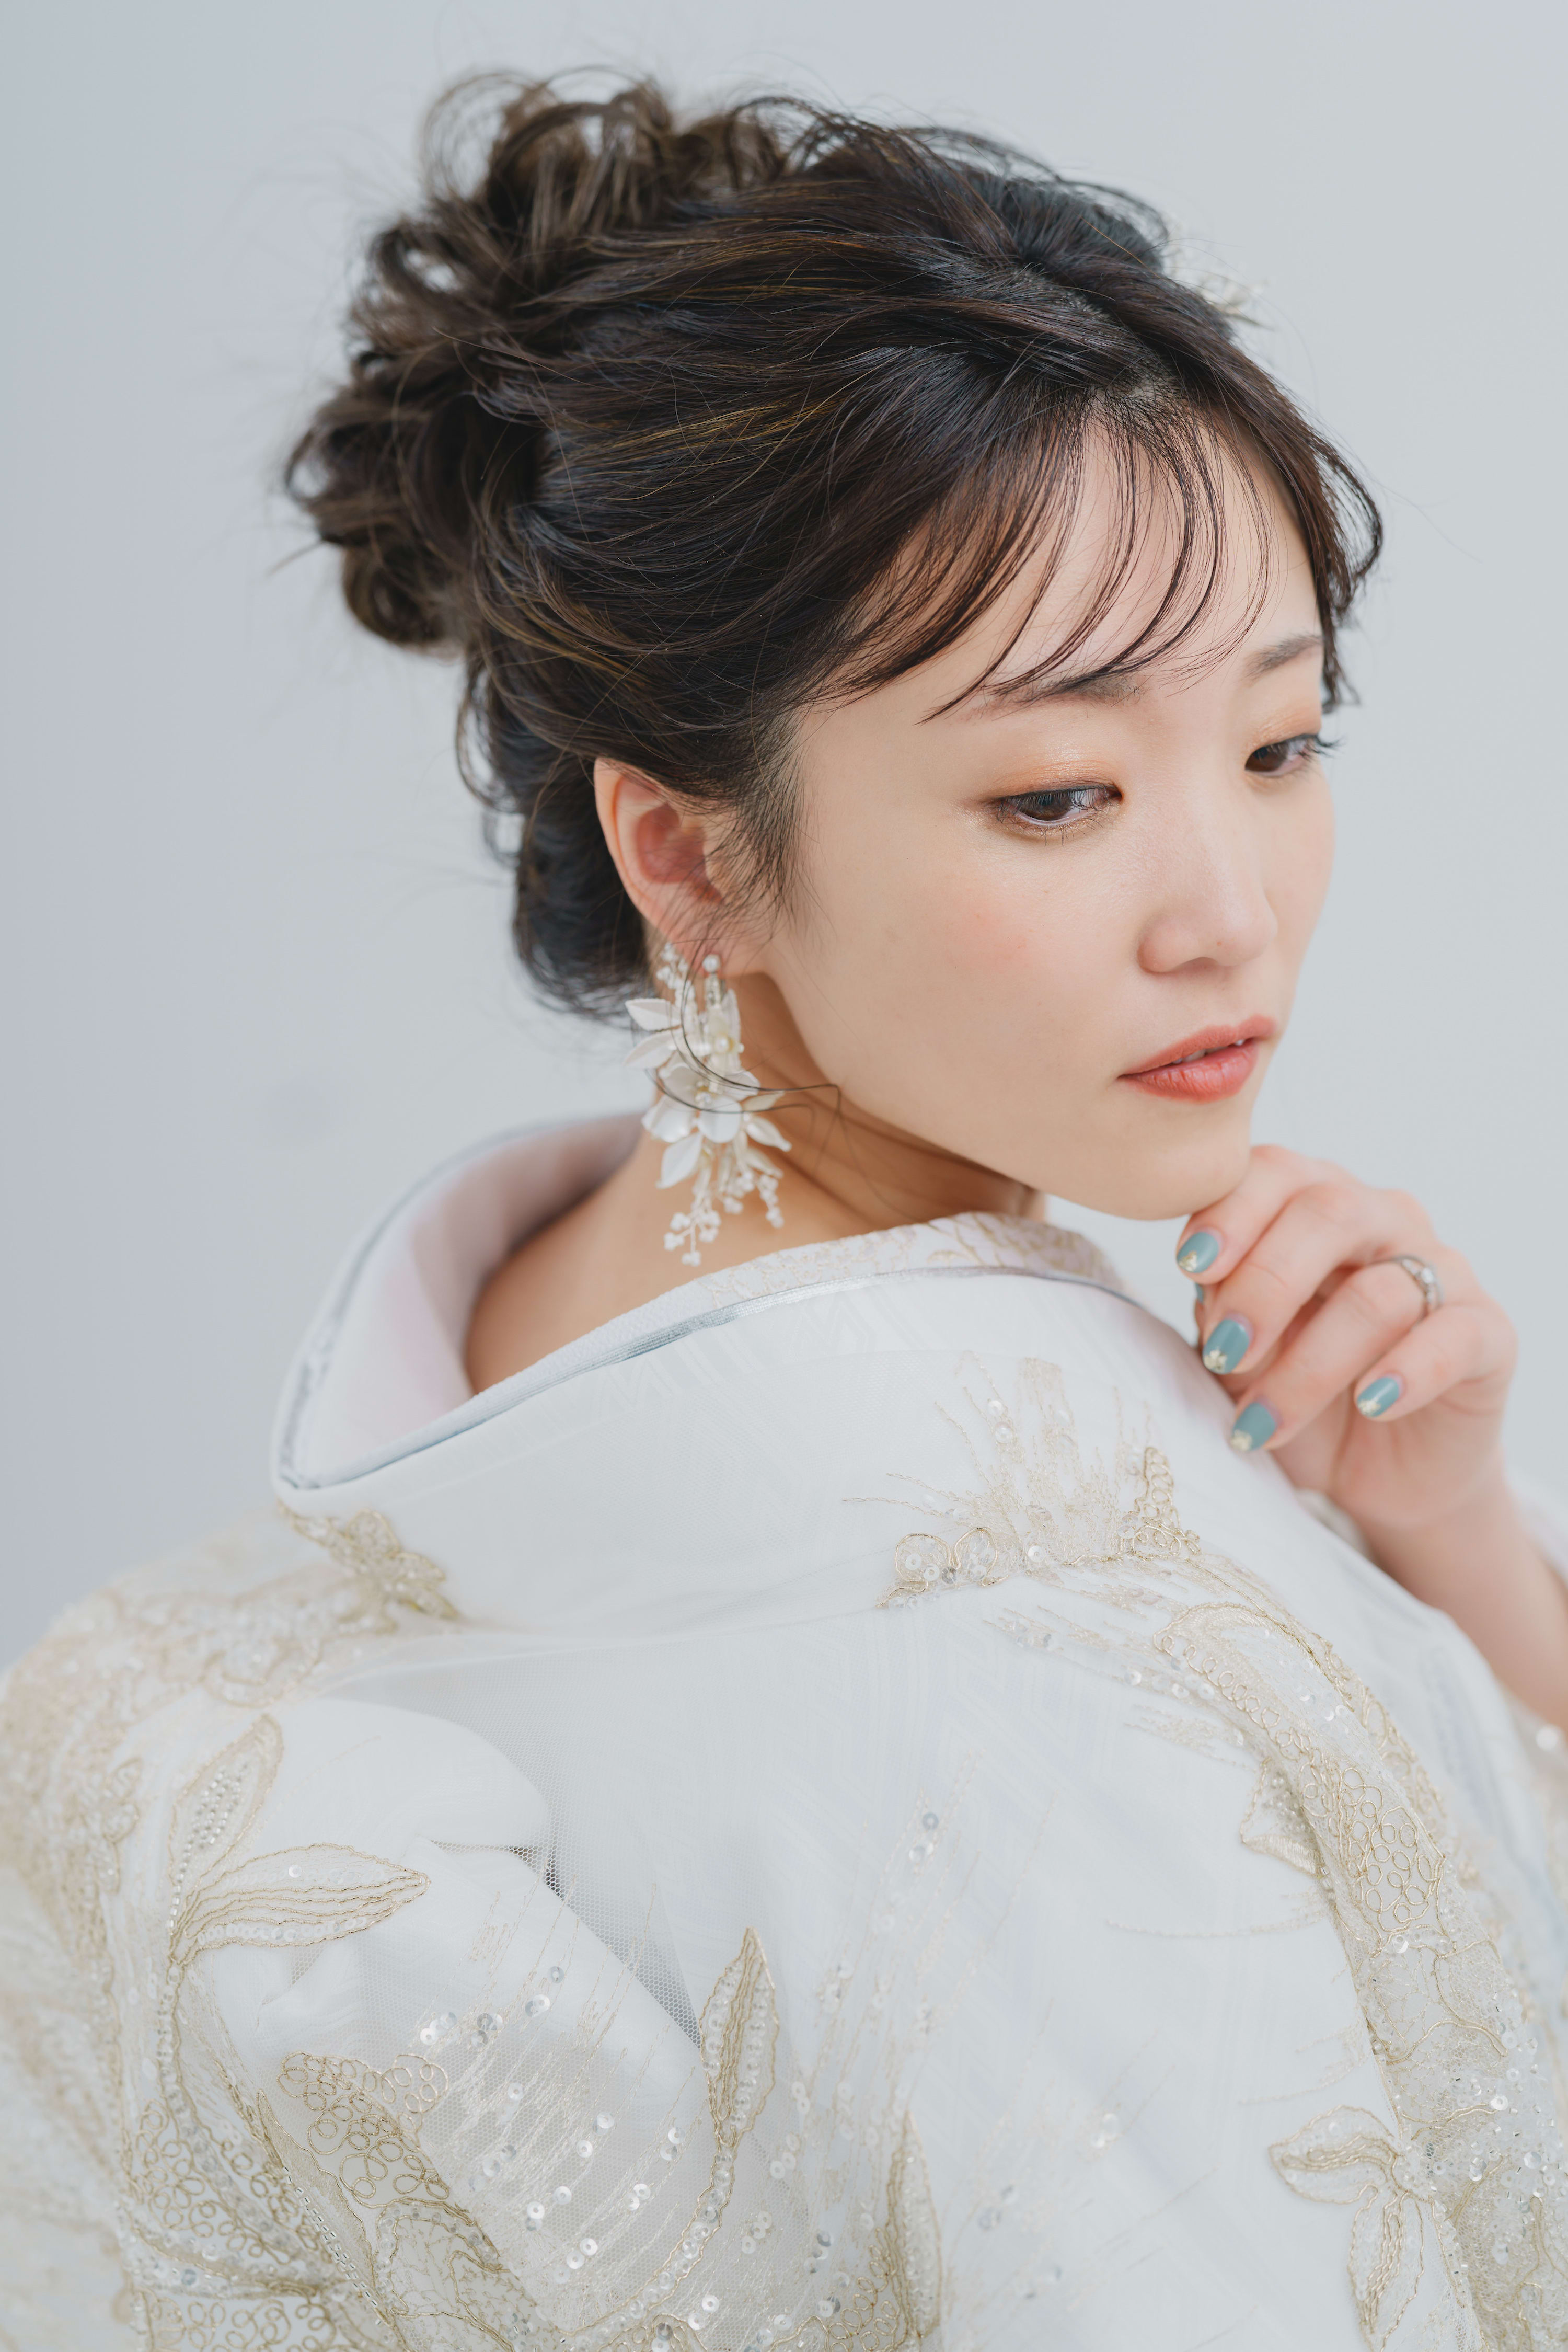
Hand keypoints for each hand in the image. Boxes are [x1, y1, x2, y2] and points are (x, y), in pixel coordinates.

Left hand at [1175, 1146, 1567, 1726]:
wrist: (1374, 1471)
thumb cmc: (1295, 1392)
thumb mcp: (1240, 1354)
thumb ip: (1220, 1308)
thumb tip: (1205, 1288)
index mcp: (1311, 1204)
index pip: (1271, 1172)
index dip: (1228, 1213)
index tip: (1187, 1266)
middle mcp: (1381, 1221)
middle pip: (1326, 1213)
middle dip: (1265, 1283)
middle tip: (1225, 1351)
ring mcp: (1442, 1272)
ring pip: (1378, 1293)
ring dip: (1309, 1366)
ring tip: (1259, 1423)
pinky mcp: (1488, 1334)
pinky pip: (1453, 1337)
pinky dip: (1405, 1371)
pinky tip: (1370, 1403)